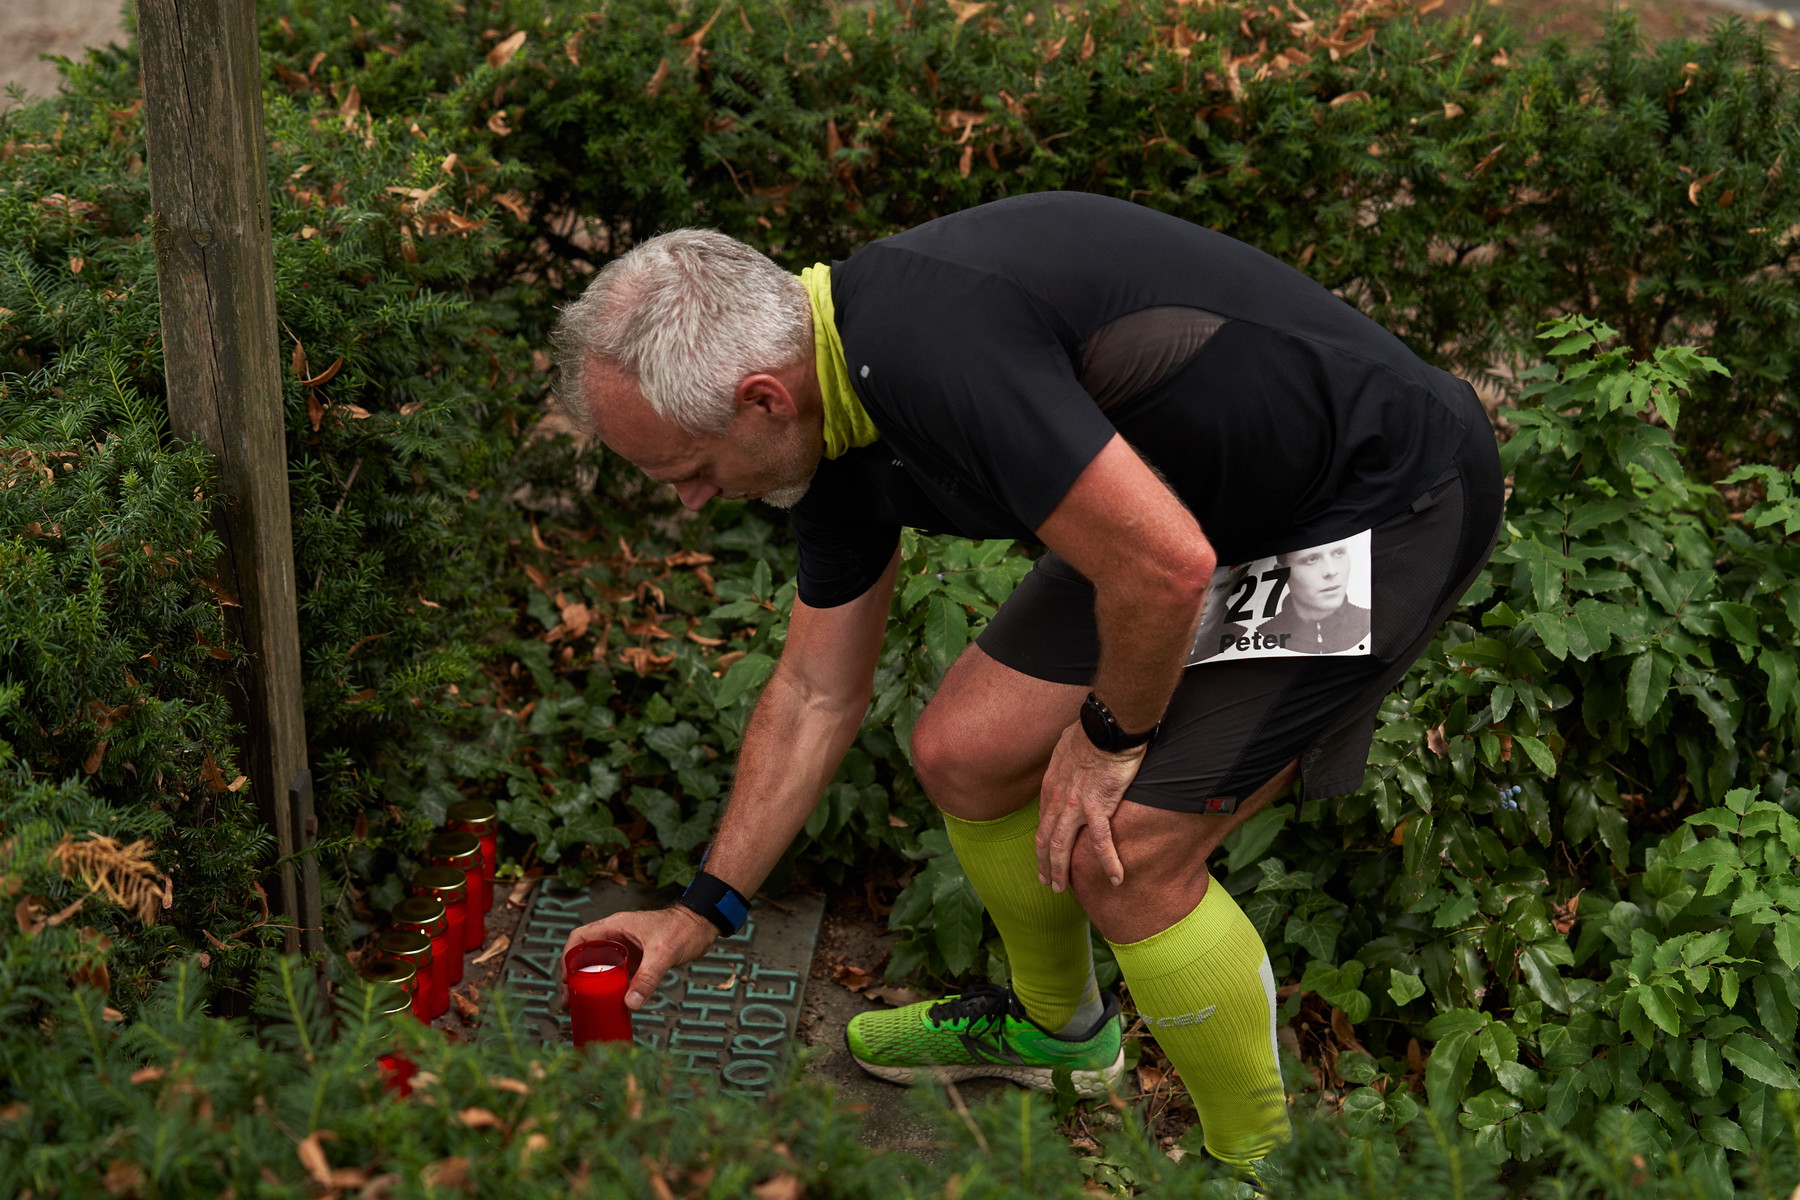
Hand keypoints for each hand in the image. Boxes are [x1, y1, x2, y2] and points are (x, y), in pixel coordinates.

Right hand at [562, 905, 717, 1009]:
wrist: (702, 926)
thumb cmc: (683, 930)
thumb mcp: (663, 954)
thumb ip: (647, 978)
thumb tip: (631, 1004)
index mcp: (615, 926)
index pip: (580, 938)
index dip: (568, 958)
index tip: (566, 979)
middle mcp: (616, 936)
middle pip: (585, 955)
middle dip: (574, 977)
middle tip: (570, 1000)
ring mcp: (625, 947)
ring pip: (598, 965)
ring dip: (588, 983)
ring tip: (581, 1005)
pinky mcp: (635, 959)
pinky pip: (614, 973)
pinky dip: (607, 987)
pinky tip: (606, 1003)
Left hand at [1036, 721, 1147, 893]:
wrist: (1106, 727)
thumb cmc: (1090, 732)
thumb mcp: (1065, 747)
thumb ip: (1064, 762)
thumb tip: (1067, 761)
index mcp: (1051, 786)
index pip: (1043, 821)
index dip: (1042, 842)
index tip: (1044, 856)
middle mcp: (1057, 799)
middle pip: (1045, 839)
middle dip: (1044, 864)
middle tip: (1047, 882)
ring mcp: (1075, 806)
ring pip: (1061, 846)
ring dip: (1060, 870)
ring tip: (1062, 889)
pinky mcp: (1097, 807)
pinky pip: (1101, 841)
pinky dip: (1108, 862)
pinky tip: (1116, 879)